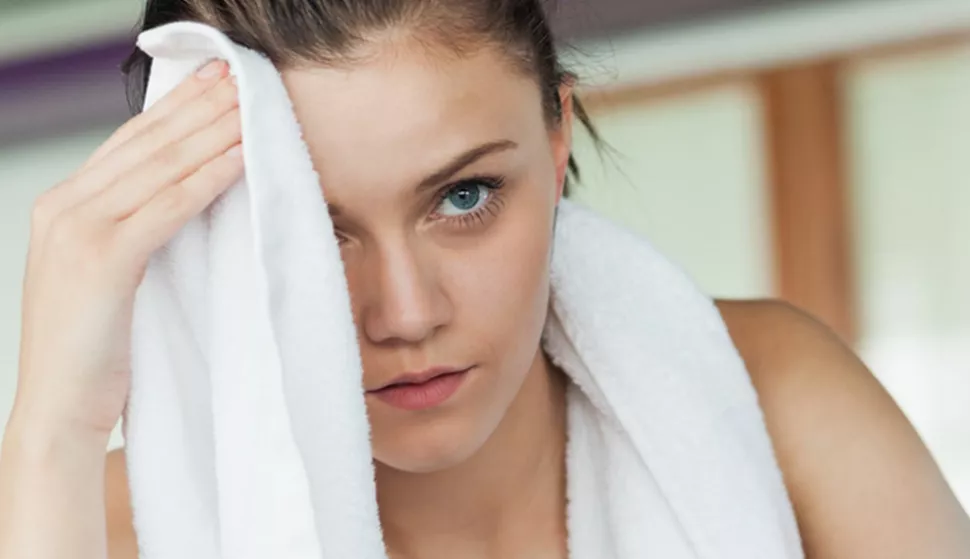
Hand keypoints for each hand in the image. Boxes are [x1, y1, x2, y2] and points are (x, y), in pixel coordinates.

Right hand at [11, 59, 241, 442]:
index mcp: (64, 206)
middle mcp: (64, 207)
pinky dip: (207, 179)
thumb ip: (134, 228)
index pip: (129, 142)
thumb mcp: (109, 274)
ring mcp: (78, 231)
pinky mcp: (102, 261)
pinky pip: (167, 208)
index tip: (216, 84)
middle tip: (242, 80)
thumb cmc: (94, 349)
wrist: (59, 410)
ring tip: (252, 107)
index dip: (175, 109)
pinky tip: (240, 158)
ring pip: (160, 167)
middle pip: (146, 144)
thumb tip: (187, 193)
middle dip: (199, 108)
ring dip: (212, 133)